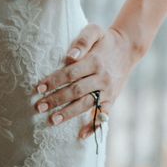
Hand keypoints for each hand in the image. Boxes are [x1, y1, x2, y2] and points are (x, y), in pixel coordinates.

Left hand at [32, 24, 137, 138]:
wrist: (128, 48)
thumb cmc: (106, 39)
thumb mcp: (95, 30)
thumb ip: (82, 41)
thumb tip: (70, 56)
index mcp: (95, 61)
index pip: (71, 73)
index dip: (54, 81)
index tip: (38, 88)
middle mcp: (102, 77)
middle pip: (76, 91)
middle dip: (56, 100)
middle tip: (39, 107)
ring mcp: (108, 90)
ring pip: (86, 104)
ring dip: (69, 114)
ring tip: (52, 120)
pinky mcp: (112, 98)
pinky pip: (103, 114)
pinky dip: (94, 126)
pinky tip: (81, 135)